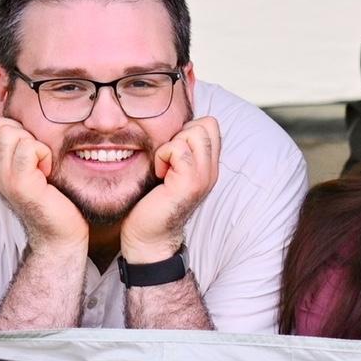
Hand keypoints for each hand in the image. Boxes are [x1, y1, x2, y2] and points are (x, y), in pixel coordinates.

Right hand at [0, 116, 87, 253]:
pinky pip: (29, 149)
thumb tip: (24, 117)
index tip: (31, 146)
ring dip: (35, 143)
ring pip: (12, 133)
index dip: (13, 125)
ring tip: (43, 165)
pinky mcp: (21, 184)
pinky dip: (44, 154)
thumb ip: (23, 142)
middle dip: (24, 132)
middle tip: (38, 157)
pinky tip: (48, 172)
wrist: (60, 233)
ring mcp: (5, 178)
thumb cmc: (53, 195)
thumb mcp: (32, 164)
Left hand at [120, 116, 220, 261]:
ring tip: (164, 166)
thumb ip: (179, 149)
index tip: (172, 150)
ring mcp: (203, 176)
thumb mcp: (171, 169)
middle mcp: (211, 170)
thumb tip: (168, 123)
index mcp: (208, 165)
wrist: (149, 237)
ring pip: (195, 132)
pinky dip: (162, 156)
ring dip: (172, 144)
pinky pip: (178, 149)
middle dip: (181, 133)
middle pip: (207, 124)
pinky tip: (159, 174)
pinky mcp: (189, 183)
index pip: (210, 124)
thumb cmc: (153, 202)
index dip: (188, 128)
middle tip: (168, 157)